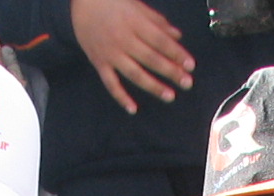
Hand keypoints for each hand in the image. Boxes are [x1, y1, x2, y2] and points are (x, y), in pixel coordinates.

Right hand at [71, 0, 193, 113]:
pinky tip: (133, 109)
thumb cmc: (113, 2)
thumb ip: (158, 21)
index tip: (190, 65)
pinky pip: (110, 83)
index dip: (176, 53)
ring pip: (134, 73)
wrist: (83, 1)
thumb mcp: (137, 6)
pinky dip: (121, 97)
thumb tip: (178, 36)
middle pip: (151, 58)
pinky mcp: (99, 62)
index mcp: (135, 22)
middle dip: (170, 71)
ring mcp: (110, 52)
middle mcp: (123, 38)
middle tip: (187, 83)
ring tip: (170, 96)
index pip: (160, 41)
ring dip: (153, 86)